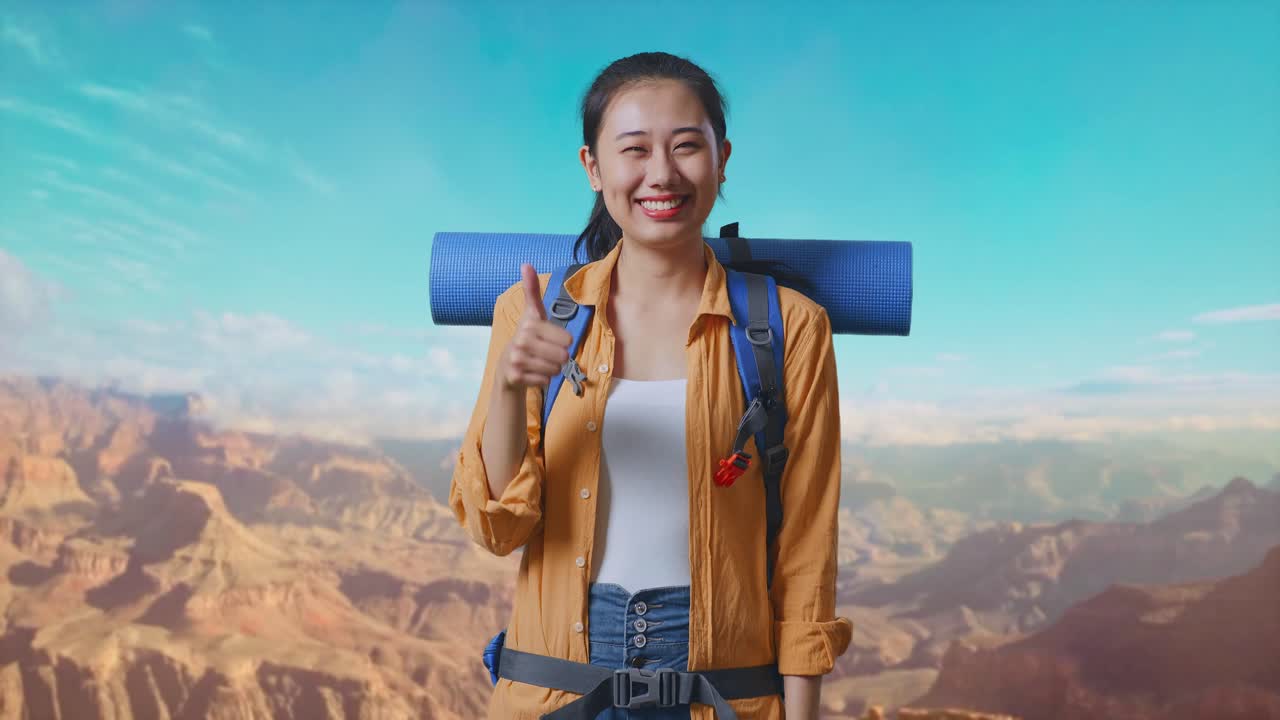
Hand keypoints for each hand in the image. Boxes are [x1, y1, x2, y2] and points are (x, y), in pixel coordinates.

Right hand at [496, 264, 573, 391]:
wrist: (507, 363)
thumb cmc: (528, 335)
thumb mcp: (533, 313)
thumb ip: (532, 290)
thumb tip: (526, 264)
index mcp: (530, 324)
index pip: (567, 340)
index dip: (564, 342)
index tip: (551, 339)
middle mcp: (521, 341)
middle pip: (562, 356)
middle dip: (559, 358)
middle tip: (547, 353)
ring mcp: (517, 359)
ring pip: (555, 369)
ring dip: (552, 369)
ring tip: (541, 362)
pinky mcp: (515, 376)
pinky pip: (545, 381)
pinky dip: (543, 379)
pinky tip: (533, 372)